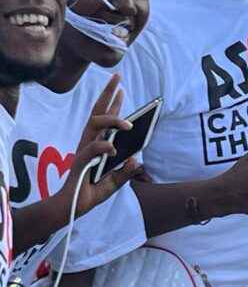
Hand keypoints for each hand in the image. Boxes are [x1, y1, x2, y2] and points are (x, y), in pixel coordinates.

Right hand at [54, 73, 136, 217]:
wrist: (72, 209)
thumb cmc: (90, 193)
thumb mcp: (114, 183)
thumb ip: (125, 172)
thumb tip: (135, 159)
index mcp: (97, 144)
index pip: (105, 118)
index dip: (113, 103)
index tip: (122, 89)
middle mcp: (89, 142)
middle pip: (97, 112)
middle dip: (107, 93)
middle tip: (118, 77)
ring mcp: (83, 150)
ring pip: (94, 124)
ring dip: (112, 119)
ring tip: (129, 124)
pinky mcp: (80, 162)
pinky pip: (91, 148)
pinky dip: (104, 147)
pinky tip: (114, 149)